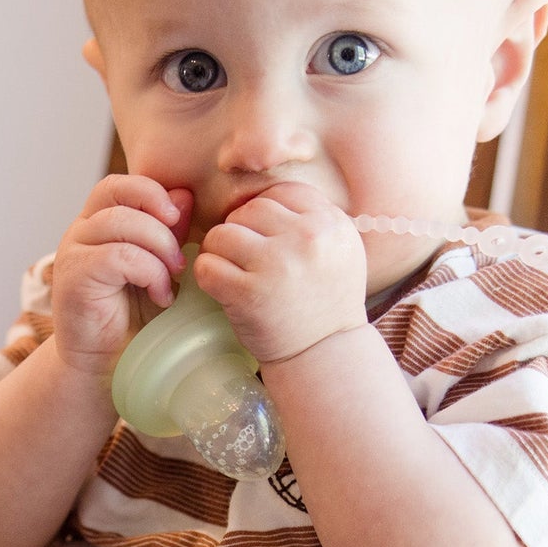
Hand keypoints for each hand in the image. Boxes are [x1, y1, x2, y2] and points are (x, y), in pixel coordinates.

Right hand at [50, 176, 192, 377]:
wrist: (108, 366)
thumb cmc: (136, 319)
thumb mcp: (162, 267)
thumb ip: (170, 233)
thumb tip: (184, 195)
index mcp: (99, 222)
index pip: (120, 184)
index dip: (152, 192)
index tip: (178, 220)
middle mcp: (81, 231)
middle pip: (121, 195)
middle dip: (162, 224)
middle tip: (181, 261)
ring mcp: (73, 252)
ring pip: (122, 223)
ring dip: (159, 250)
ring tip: (172, 281)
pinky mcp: (73, 278)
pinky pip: (118, 256)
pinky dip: (149, 273)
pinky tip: (160, 296)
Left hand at [195, 183, 367, 363]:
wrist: (326, 354)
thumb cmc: (328, 300)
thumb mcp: (341, 249)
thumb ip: (314, 218)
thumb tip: (268, 192)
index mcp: (330, 224)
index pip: (281, 192)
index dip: (267, 214)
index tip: (268, 238)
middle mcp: (307, 238)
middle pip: (249, 210)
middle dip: (242, 233)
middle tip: (248, 261)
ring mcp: (276, 265)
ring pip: (222, 233)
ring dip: (220, 252)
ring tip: (234, 272)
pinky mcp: (248, 294)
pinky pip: (206, 265)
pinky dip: (208, 276)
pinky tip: (223, 287)